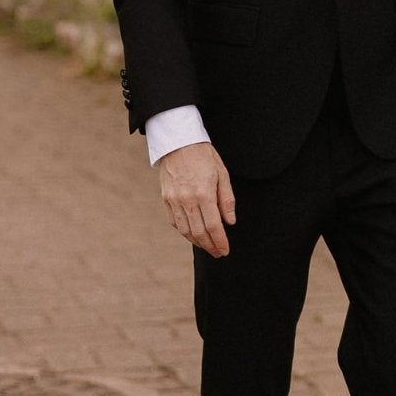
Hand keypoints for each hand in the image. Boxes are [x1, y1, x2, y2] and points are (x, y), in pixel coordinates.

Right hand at [160, 141, 235, 256]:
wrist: (178, 141)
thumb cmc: (204, 156)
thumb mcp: (222, 173)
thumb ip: (227, 199)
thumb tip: (230, 222)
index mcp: (204, 193)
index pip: (213, 226)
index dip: (220, 241)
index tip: (225, 250)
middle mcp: (187, 199)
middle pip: (199, 232)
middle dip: (210, 246)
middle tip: (218, 253)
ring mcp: (174, 200)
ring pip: (185, 230)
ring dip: (197, 242)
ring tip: (207, 246)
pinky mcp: (166, 198)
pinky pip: (174, 222)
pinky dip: (184, 232)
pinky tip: (192, 234)